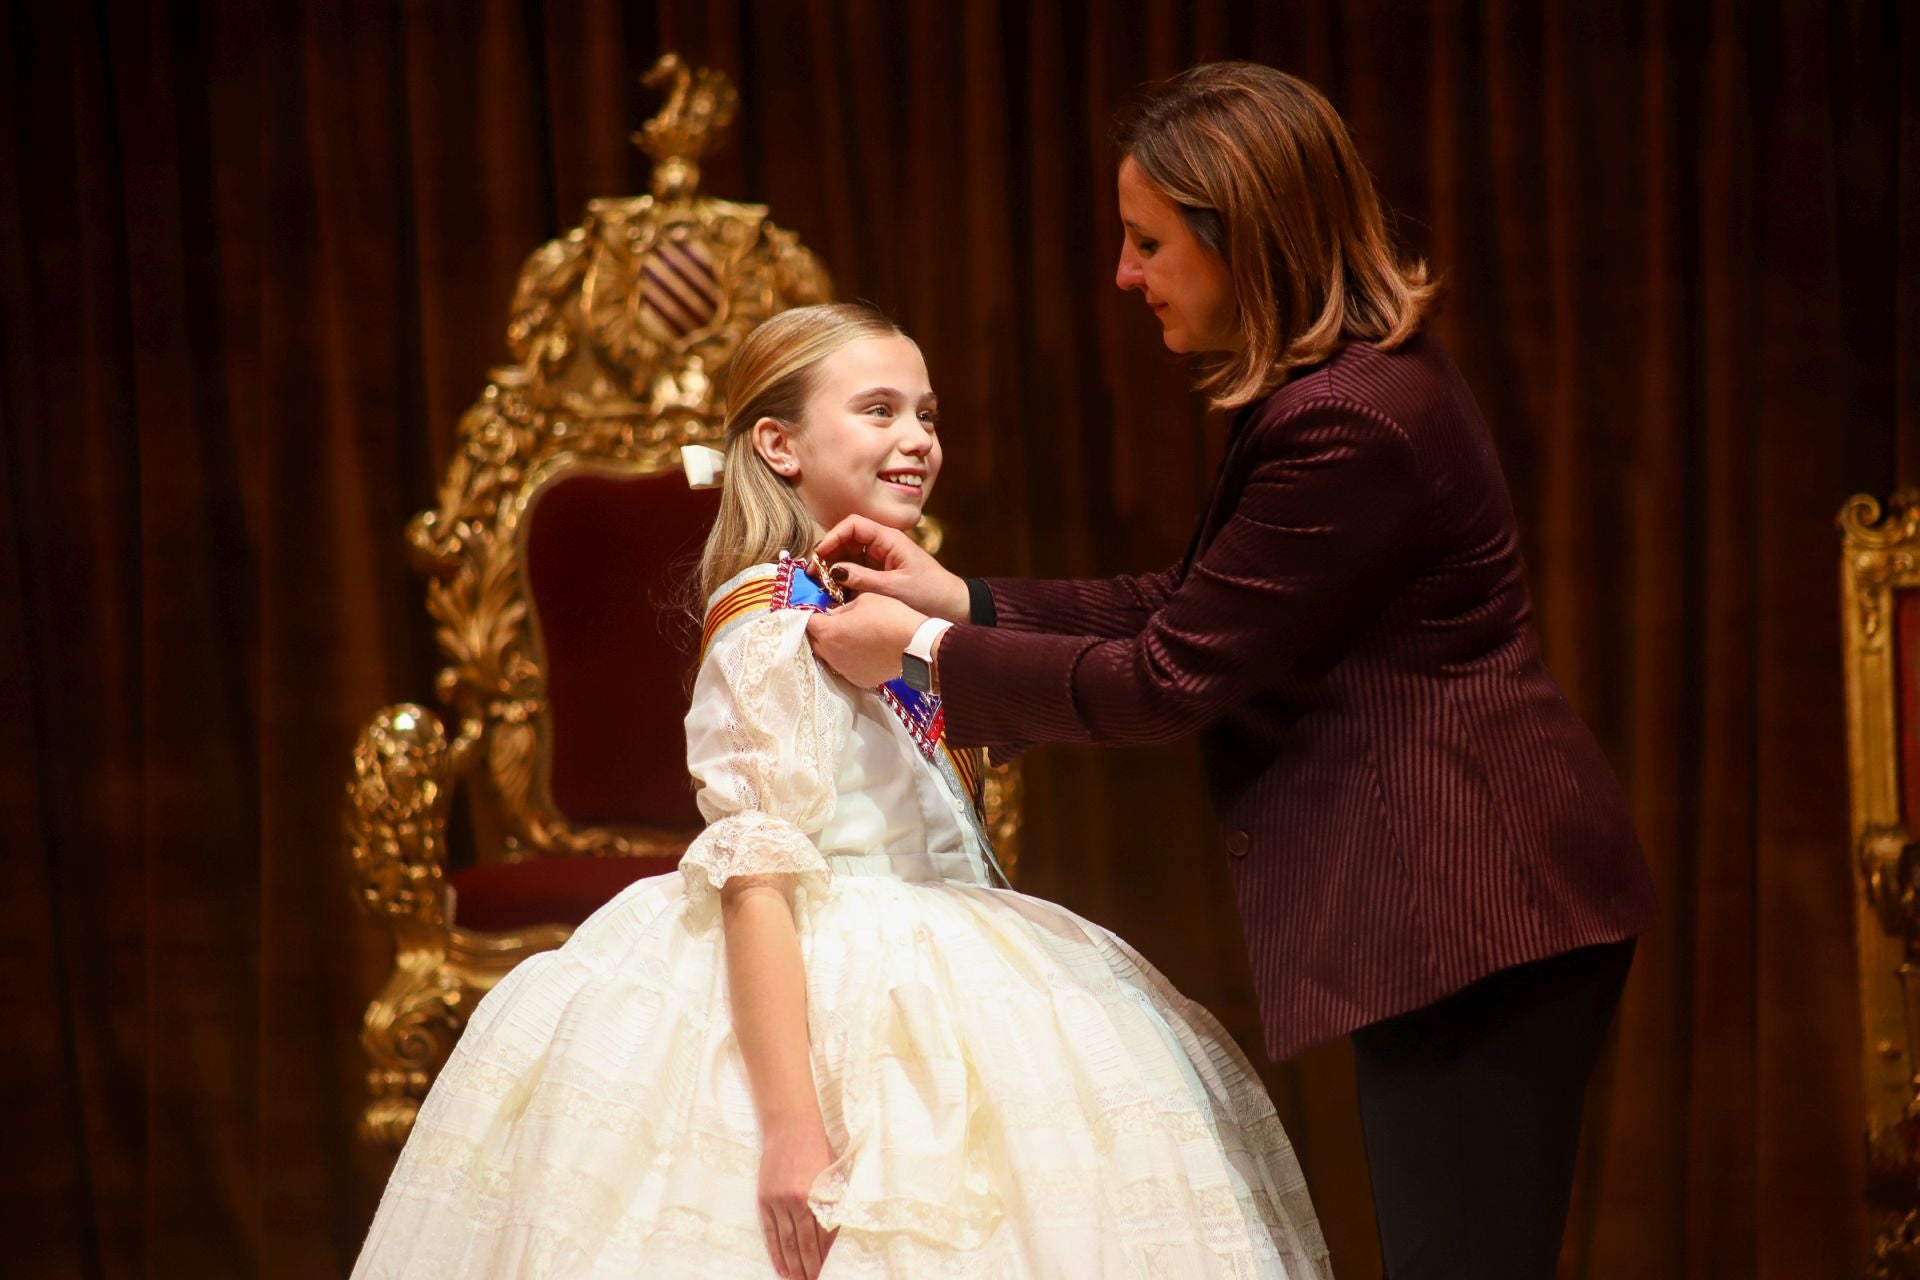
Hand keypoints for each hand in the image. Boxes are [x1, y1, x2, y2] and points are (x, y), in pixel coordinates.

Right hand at [758, 1119, 838, 1279]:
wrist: (790, 1127)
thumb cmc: (818, 1148)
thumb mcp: (834, 1174)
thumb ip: (835, 1203)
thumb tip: (835, 1233)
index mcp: (819, 1196)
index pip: (823, 1237)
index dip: (825, 1257)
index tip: (827, 1271)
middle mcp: (798, 1202)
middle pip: (805, 1245)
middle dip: (810, 1268)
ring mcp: (779, 1202)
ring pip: (787, 1243)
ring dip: (793, 1266)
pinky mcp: (765, 1200)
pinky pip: (770, 1233)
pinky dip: (776, 1252)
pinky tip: (781, 1268)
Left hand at [807, 592, 926, 687]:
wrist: (915, 645)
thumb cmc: (890, 616)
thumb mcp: (864, 600)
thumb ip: (842, 609)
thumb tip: (833, 615)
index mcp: (829, 632)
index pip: (808, 623)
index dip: (813, 616)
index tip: (820, 613)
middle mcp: (831, 655)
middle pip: (815, 643)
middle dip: (820, 633)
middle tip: (834, 624)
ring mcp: (844, 670)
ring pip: (830, 658)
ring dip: (834, 648)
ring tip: (851, 639)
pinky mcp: (858, 681)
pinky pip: (846, 668)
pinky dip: (850, 661)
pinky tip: (864, 653)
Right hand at [816, 513, 970, 621]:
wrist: (954, 607)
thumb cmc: (930, 594)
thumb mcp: (894, 588)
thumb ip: (862, 579)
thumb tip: (834, 570)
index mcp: (889, 539)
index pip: (853, 525)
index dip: (833, 537)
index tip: (820, 556)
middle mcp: (882, 545)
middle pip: (847, 540)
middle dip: (829, 554)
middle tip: (814, 575)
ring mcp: (881, 560)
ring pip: (849, 557)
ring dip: (834, 569)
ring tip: (821, 586)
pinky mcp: (881, 575)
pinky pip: (856, 571)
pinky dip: (845, 580)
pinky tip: (835, 593)